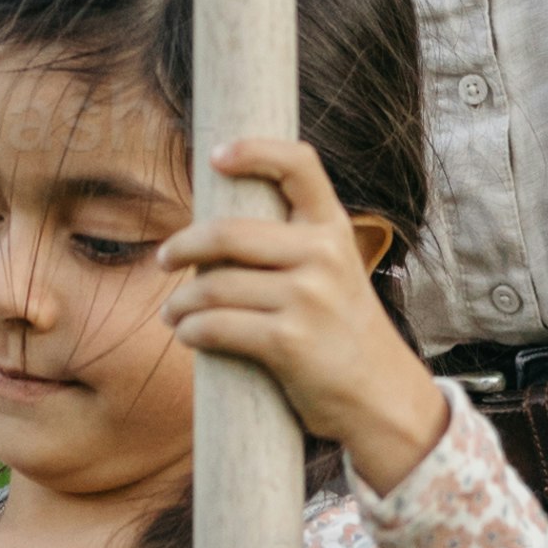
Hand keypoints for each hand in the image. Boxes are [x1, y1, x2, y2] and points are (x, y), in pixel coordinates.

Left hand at [158, 137, 446, 493]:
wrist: (382, 398)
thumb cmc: (342, 332)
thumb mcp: (335, 272)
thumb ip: (293, 245)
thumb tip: (213, 231)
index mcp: (333, 228)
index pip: (299, 163)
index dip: (255, 150)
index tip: (216, 156)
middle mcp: (324, 254)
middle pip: (229, 232)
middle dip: (183, 245)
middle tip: (164, 258)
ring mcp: (309, 298)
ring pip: (215, 284)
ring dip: (180, 301)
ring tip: (173, 311)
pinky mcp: (290, 342)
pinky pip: (218, 327)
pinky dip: (192, 331)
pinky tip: (187, 334)